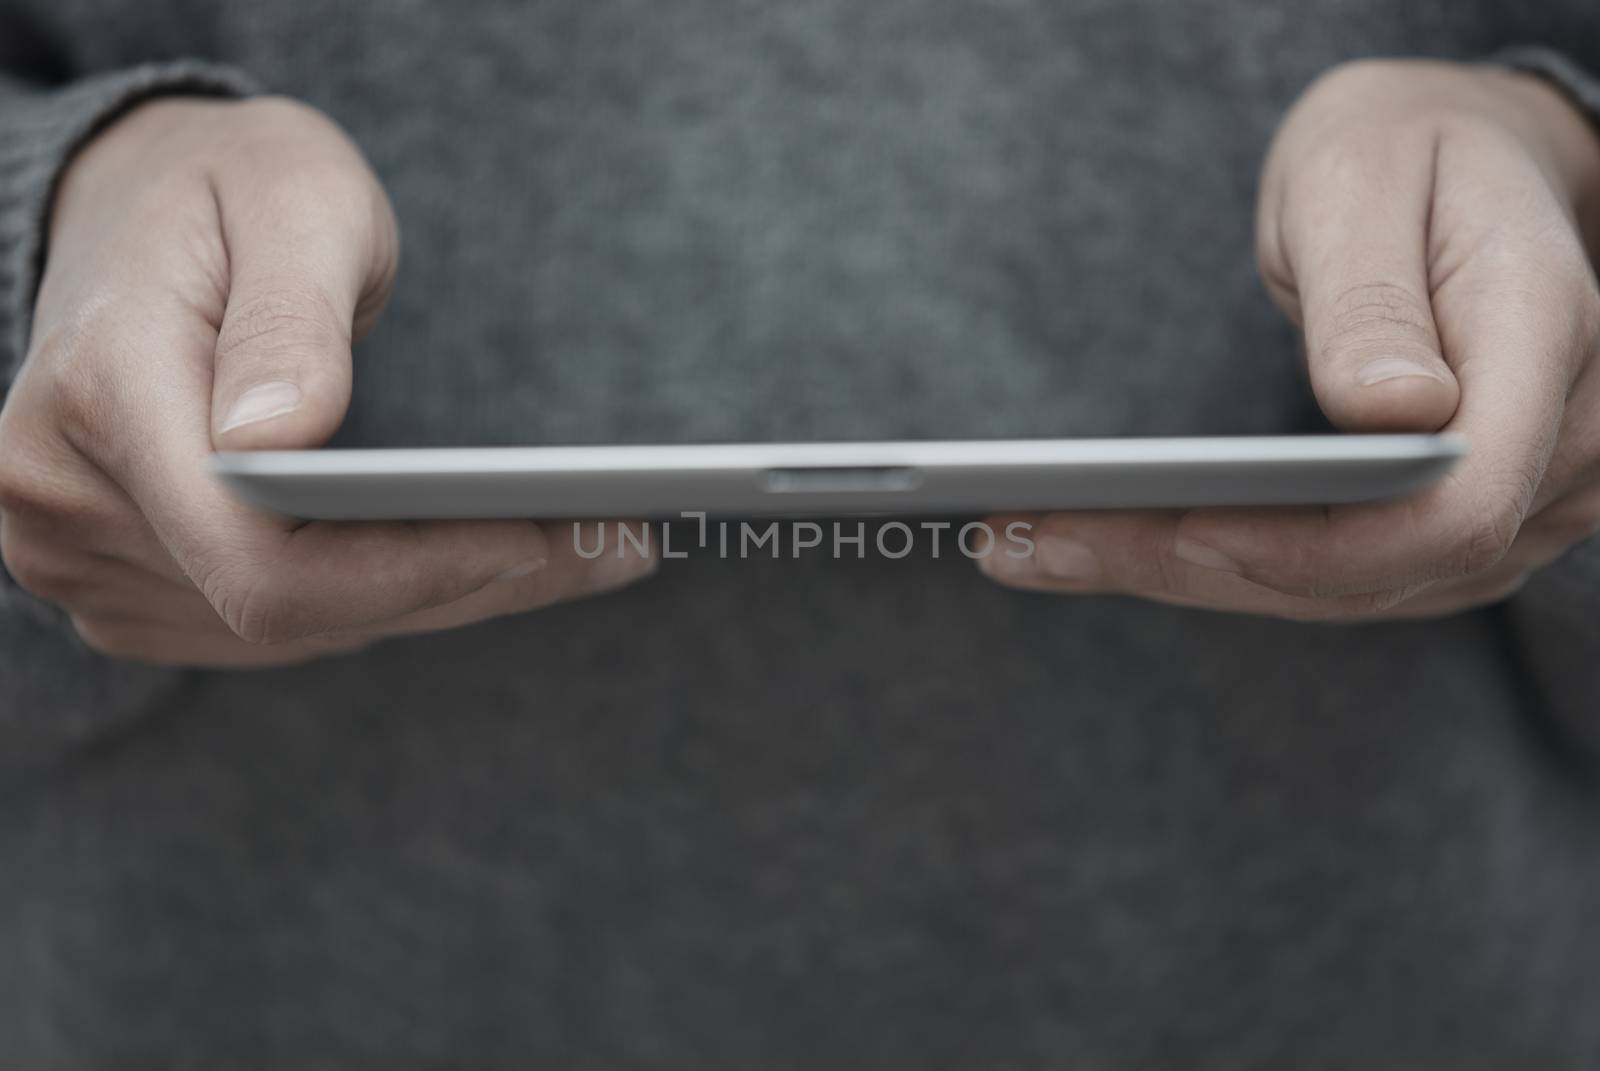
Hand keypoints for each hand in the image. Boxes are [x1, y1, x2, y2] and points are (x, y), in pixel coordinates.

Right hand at [0, 96, 654, 665]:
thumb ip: (289, 314)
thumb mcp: (289, 198)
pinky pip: (291, 624)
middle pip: (296, 609)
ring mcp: (90, 560)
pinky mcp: (140, 588)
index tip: (541, 537)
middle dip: (466, 583)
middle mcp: (65, 504)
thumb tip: (277, 440)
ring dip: (448, 597)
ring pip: (304, 630)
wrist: (141, 216)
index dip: (411, 570)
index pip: (261, 560)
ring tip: (581, 548)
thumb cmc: (229, 189)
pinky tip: (491, 553)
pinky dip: (396, 595)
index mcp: (94, 398)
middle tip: (614, 546)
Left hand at [983, 59, 1599, 619]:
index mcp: (1547, 339)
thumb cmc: (1410, 149)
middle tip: (1025, 546)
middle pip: (1383, 568)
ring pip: (1350, 590)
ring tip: (1031, 549)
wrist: (1468, 164)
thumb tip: (1396, 414)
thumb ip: (1376, 292)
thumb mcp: (1363, 175)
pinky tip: (1113, 544)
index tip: (1179, 527)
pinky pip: (1340, 574)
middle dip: (1196, 568)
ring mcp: (1520, 497)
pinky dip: (1223, 566)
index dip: (1315, 546)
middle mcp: (1560, 443)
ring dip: (1187, 579)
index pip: (1455, 506)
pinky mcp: (1458, 522)